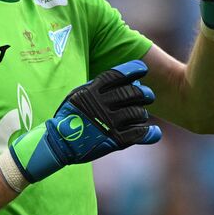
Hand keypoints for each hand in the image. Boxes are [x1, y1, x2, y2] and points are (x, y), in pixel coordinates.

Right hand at [7, 60, 161, 182]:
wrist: (59, 144)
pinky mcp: (114, 140)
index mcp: (91, 91)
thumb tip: (128, 82)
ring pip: (138, 113)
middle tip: (148, 96)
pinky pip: (139, 133)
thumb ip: (98, 88)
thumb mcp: (78, 96)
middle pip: (132, 93)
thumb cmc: (70, 118)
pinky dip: (150, 133)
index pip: (117, 75)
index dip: (133, 70)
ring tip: (141, 115)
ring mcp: (109, 123)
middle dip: (144, 93)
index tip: (142, 70)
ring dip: (143, 113)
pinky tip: (154, 132)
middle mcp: (101, 105)